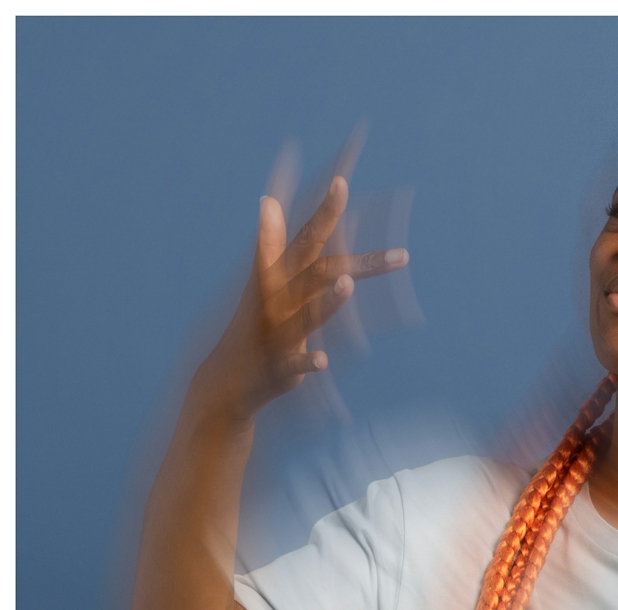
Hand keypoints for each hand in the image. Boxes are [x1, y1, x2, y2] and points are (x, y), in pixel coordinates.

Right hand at [193, 174, 408, 424]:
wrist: (225, 380)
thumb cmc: (255, 322)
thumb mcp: (263, 281)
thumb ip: (272, 240)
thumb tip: (269, 197)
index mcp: (279, 277)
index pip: (306, 237)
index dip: (324, 210)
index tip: (343, 179)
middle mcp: (278, 299)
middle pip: (316, 267)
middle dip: (330, 236)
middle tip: (349, 199)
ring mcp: (277, 332)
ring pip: (306, 314)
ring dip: (327, 300)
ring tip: (348, 283)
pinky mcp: (280, 367)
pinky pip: (297, 364)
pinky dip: (309, 363)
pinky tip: (324, 362)